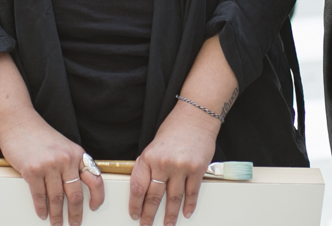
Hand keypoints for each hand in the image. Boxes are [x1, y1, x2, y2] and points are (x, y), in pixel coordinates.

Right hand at [0, 110, 102, 224]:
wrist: (18, 122)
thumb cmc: (38, 134)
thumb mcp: (63, 146)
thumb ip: (70, 163)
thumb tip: (75, 189)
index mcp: (76, 153)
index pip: (95, 179)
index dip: (97, 196)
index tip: (95, 207)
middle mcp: (65, 159)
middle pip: (75, 194)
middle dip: (75, 213)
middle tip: (74, 223)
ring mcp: (49, 165)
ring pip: (56, 198)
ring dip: (56, 215)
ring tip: (57, 223)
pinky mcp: (32, 170)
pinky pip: (39, 196)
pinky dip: (41, 208)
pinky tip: (43, 213)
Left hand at [131, 102, 219, 225]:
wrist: (195, 117)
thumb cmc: (173, 130)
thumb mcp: (153, 146)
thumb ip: (149, 166)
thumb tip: (143, 188)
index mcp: (148, 157)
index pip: (138, 187)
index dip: (135, 204)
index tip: (134, 215)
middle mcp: (163, 163)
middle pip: (154, 196)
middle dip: (149, 214)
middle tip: (146, 225)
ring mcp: (181, 167)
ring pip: (173, 199)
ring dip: (169, 215)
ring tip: (167, 225)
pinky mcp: (197, 169)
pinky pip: (192, 193)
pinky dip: (189, 205)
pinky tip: (186, 213)